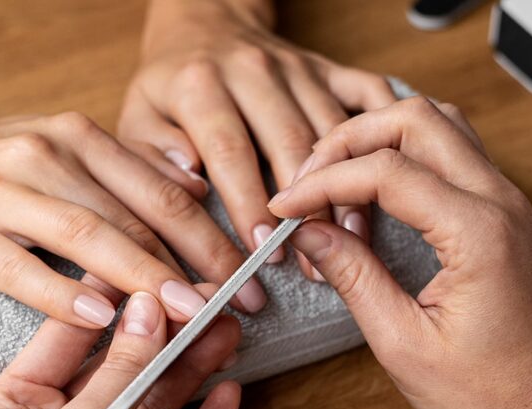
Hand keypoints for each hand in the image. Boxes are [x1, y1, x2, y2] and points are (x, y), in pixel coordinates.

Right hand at [0, 113, 269, 328]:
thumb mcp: (52, 153)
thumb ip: (118, 171)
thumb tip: (193, 186)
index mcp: (76, 136)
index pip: (161, 188)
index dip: (215, 232)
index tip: (254, 274)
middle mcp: (45, 154)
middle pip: (136, 213)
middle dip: (196, 262)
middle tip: (241, 305)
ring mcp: (0, 192)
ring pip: (89, 237)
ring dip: (144, 280)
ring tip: (188, 317)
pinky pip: (22, 268)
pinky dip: (64, 295)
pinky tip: (101, 321)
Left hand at [0, 292, 241, 408]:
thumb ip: (122, 369)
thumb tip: (148, 306)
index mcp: (17, 404)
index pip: (72, 334)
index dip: (117, 300)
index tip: (158, 265)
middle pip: (120, 368)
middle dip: (165, 334)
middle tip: (211, 297)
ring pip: (155, 405)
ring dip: (191, 369)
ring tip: (230, 329)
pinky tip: (231, 390)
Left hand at [120, 0, 398, 278]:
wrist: (205, 23)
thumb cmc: (170, 85)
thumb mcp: (137, 116)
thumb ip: (153, 154)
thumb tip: (190, 185)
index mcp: (201, 84)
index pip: (229, 148)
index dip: (248, 201)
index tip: (261, 247)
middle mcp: (254, 71)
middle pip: (289, 141)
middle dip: (306, 205)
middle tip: (312, 261)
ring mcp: (298, 68)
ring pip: (334, 129)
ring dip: (348, 187)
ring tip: (353, 241)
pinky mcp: (329, 69)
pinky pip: (370, 96)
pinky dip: (387, 135)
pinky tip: (393, 180)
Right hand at [268, 97, 531, 408]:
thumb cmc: (489, 394)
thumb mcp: (403, 344)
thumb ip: (354, 277)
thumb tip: (305, 232)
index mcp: (477, 232)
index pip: (384, 171)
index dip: (321, 183)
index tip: (281, 210)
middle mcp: (498, 200)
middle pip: (414, 118)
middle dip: (347, 141)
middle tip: (305, 186)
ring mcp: (504, 200)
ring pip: (435, 124)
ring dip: (377, 142)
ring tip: (335, 192)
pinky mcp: (500, 211)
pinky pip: (448, 153)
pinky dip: (401, 159)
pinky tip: (369, 202)